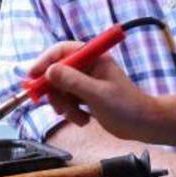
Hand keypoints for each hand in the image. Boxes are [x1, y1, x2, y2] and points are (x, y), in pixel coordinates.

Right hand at [29, 41, 158, 140]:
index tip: (32, 76)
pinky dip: (71, 112)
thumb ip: (73, 82)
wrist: (143, 125)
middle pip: (57, 72)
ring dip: (64, 105)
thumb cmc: (126, 107)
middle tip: (57, 107)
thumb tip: (49, 71)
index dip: (45, 61)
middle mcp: (89, 67)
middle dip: (55, 92)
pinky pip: (67, 100)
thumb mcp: (97, 94)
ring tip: (78, 117)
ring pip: (60, 89)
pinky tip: (83, 120)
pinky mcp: (86, 96)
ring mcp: (87, 82)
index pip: (63, 51)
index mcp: (94, 58)